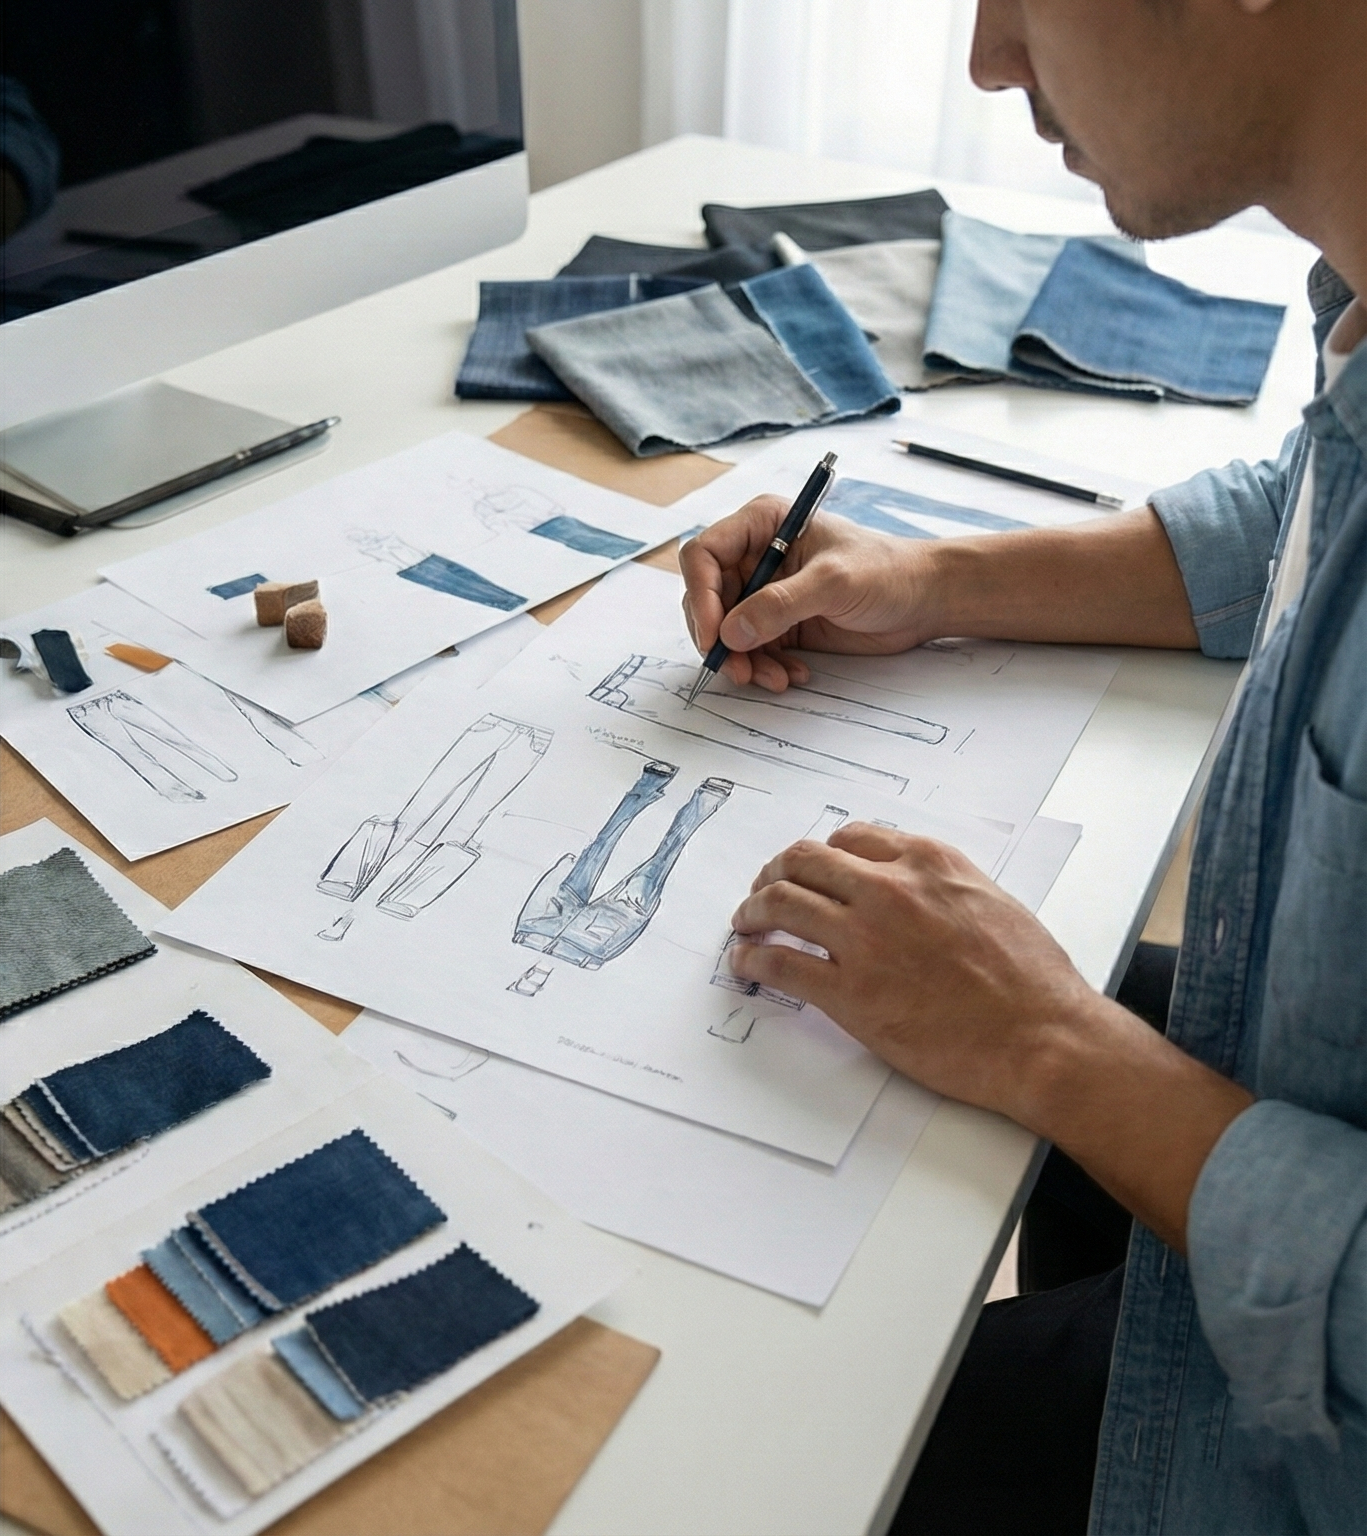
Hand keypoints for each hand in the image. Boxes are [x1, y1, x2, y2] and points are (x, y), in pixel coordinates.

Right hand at [679, 497, 941, 691]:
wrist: (922, 600)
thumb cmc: (886, 571)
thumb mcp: (833, 582)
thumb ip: (781, 604)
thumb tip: (731, 633)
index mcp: (763, 524)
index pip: (704, 555)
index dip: (700, 596)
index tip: (714, 635)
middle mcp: (756, 556)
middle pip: (708, 599)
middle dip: (719, 638)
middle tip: (737, 670)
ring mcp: (766, 591)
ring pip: (727, 631)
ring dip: (743, 660)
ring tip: (773, 679)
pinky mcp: (780, 623)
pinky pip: (752, 650)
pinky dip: (764, 668)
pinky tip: (792, 675)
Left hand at [727, 823, 1098, 1123]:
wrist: (1042, 1038)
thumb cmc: (1031, 980)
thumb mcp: (991, 901)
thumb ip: (941, 887)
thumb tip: (912, 890)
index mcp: (926, 862)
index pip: (850, 837)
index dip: (822, 853)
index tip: (811, 869)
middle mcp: (889, 890)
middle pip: (803, 860)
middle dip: (774, 872)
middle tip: (762, 890)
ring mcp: (864, 940)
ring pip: (781, 903)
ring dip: (752, 911)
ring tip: (745, 923)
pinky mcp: (849, 994)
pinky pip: (780, 965)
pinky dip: (752, 960)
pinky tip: (746, 964)